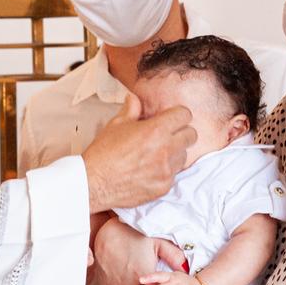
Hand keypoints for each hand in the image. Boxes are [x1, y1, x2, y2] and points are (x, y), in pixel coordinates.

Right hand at [82, 93, 194, 213]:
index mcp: (155, 130)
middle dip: (182, 132)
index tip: (171, 118)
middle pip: (192, 135)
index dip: (178, 115)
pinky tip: (150, 169)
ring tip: (156, 154)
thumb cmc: (103, 154)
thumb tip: (135, 98)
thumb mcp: (116, 125)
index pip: (185, 115)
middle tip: (168, 135)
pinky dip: (166, 170)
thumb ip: (131, 109)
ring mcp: (166, 170)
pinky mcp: (163, 186)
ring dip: (175, 152)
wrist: (93, 183)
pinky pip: (174, 174)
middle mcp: (165, 149)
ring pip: (184, 155)